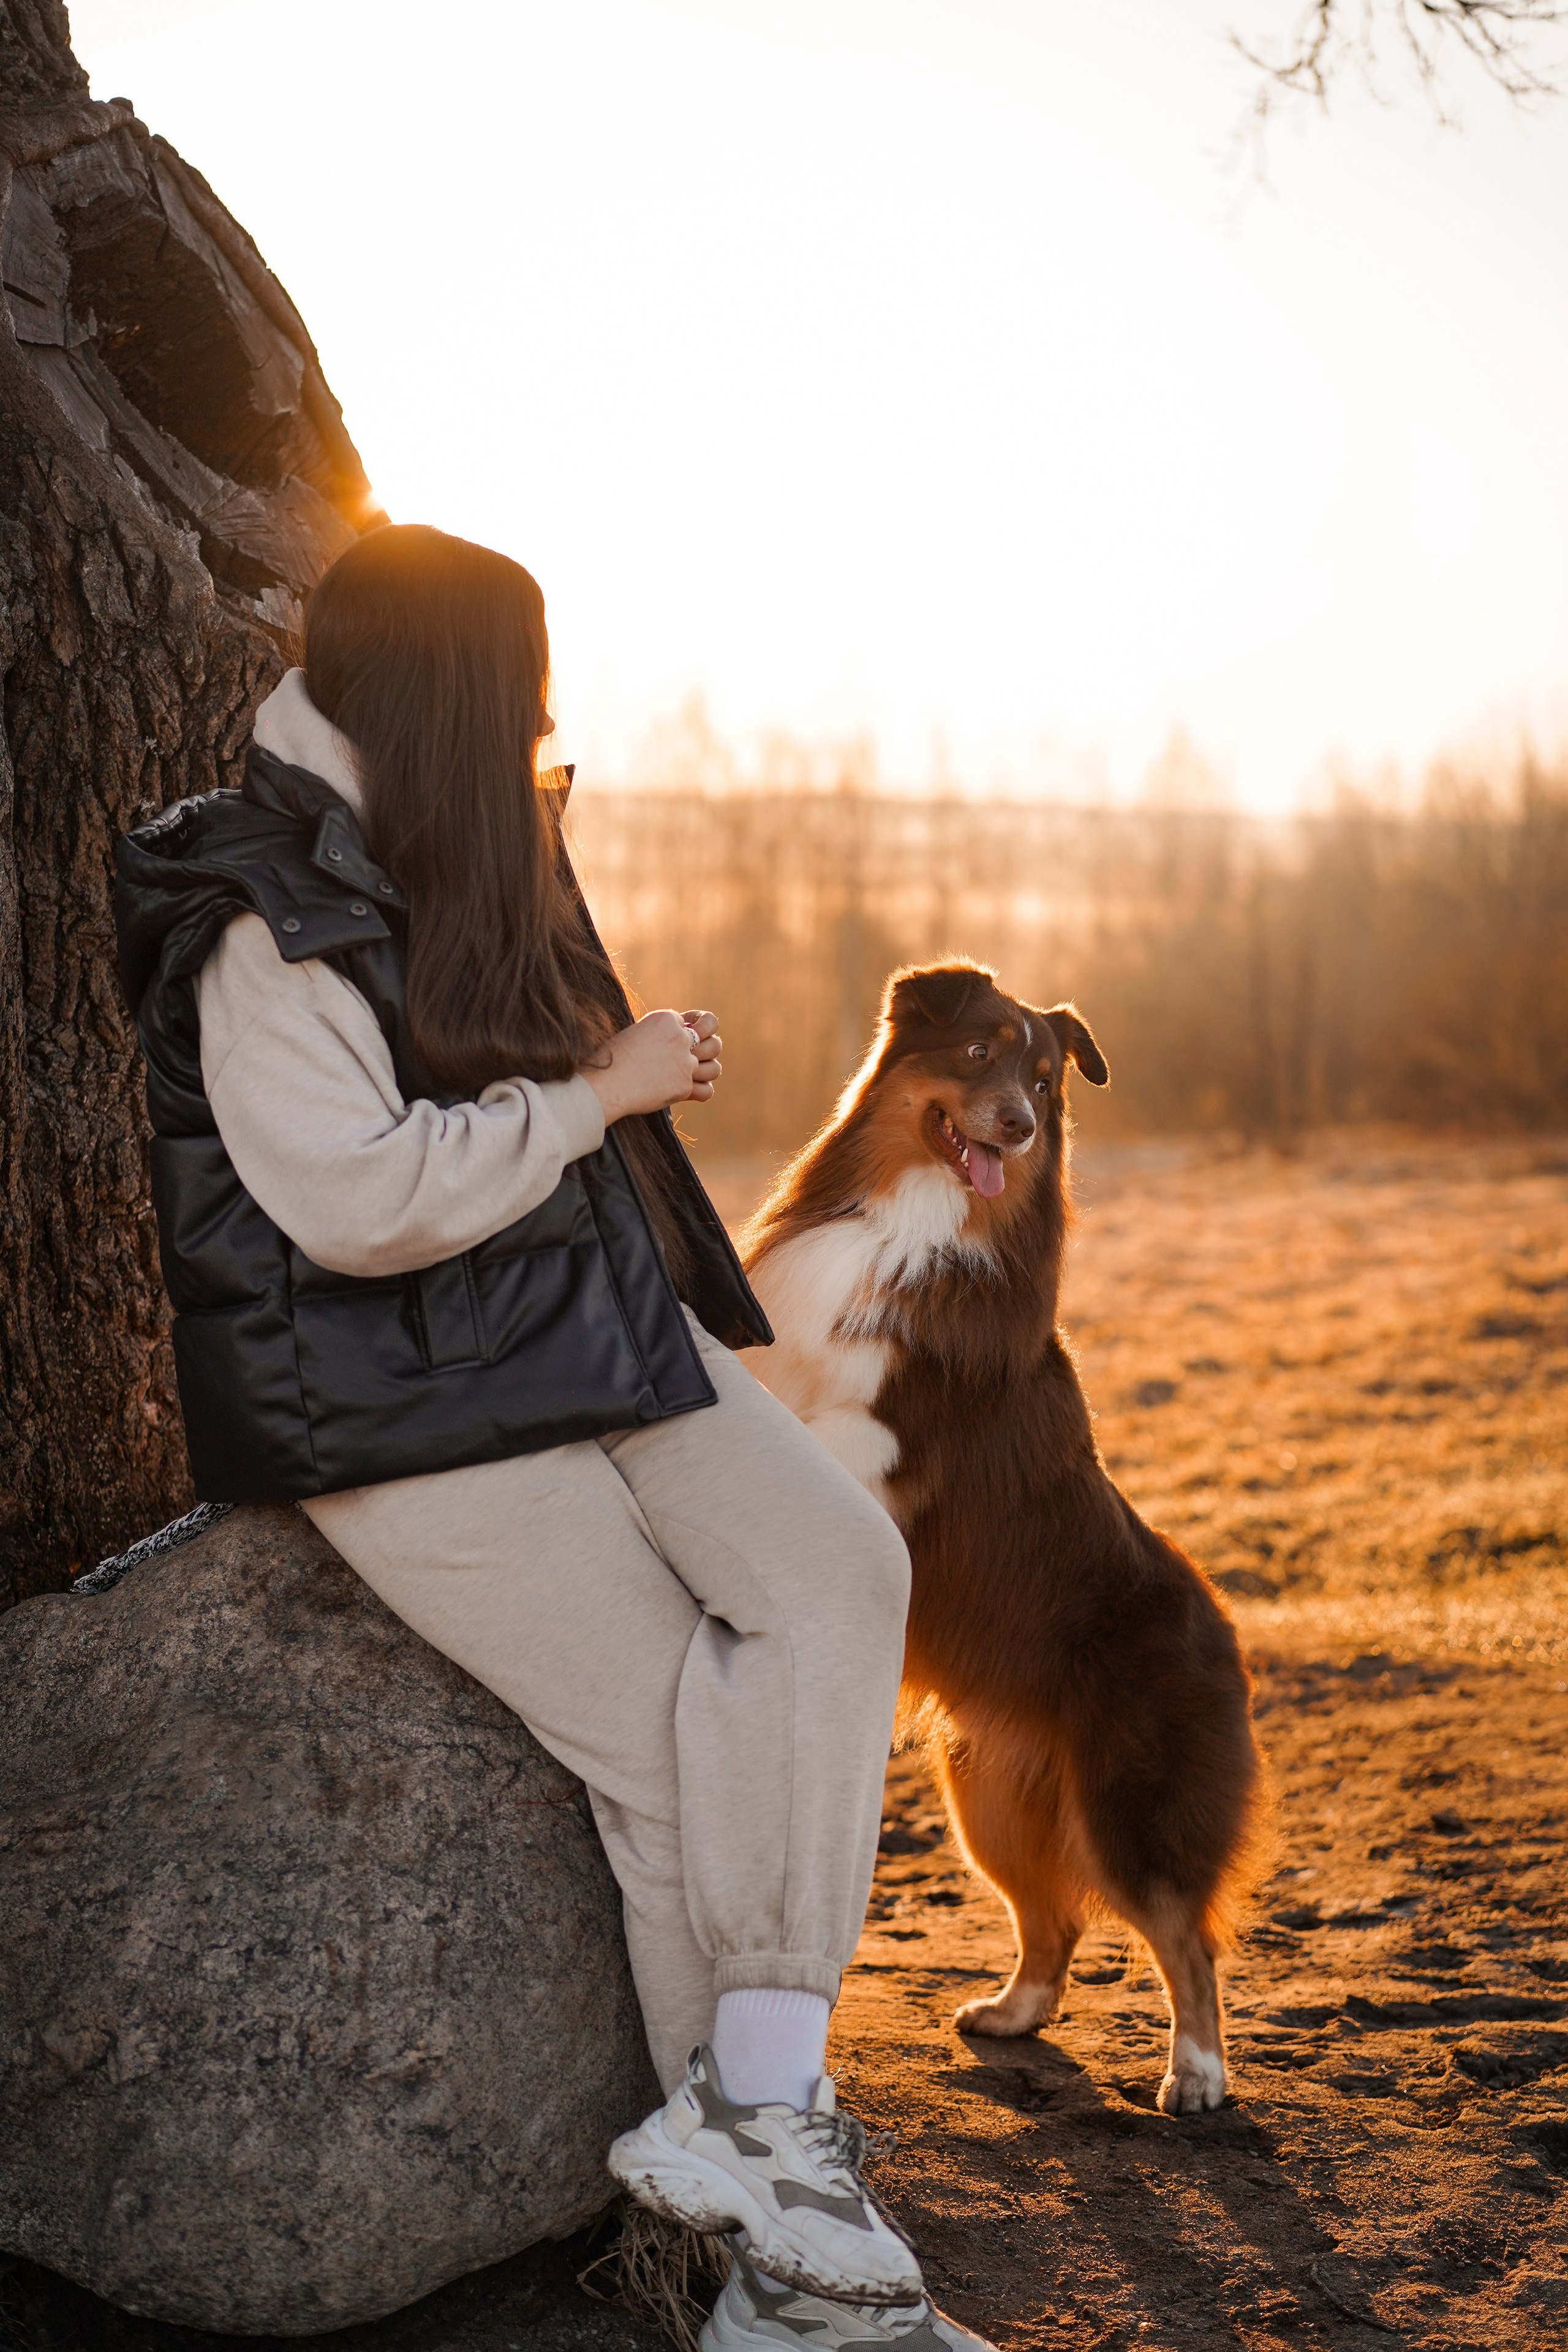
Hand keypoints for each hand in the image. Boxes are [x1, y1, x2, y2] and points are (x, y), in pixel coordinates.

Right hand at [579, 1008, 722, 1123]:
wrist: (604, 1084)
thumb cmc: (609, 1060)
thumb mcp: (634, 1035)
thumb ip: (657, 1037)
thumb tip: (668, 1049)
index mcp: (666, 1019)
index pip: (692, 1022)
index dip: (688, 1033)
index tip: (677, 1043)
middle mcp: (680, 1038)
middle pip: (713, 1041)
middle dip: (708, 1049)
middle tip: (697, 1057)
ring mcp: (685, 1062)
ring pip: (714, 1067)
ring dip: (706, 1071)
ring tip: (693, 1075)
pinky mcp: (684, 1085)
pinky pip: (706, 1091)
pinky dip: (700, 1092)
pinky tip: (690, 1092)